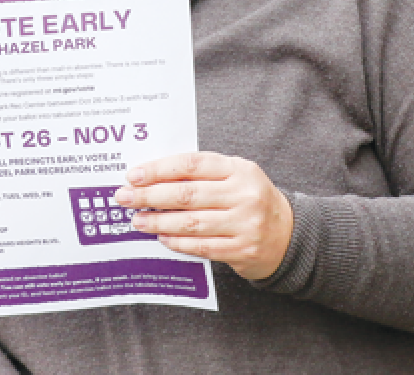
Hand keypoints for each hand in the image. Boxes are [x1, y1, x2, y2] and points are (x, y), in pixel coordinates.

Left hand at [113, 151, 293, 280]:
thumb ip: (201, 174)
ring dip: (159, 222)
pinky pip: (202, 246)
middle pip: (187, 194)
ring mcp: (245, 224)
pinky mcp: (242, 250)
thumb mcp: (234, 176)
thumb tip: (152, 177)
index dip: (160, 169)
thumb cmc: (249, 199)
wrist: (288, 234)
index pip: (192, 164)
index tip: (134, 175)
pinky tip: (162, 237)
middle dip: (150, 196)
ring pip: (191, 222)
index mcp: (239, 169)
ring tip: (137, 220)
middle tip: (125, 197)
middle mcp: (244, 195)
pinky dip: (178, 242)